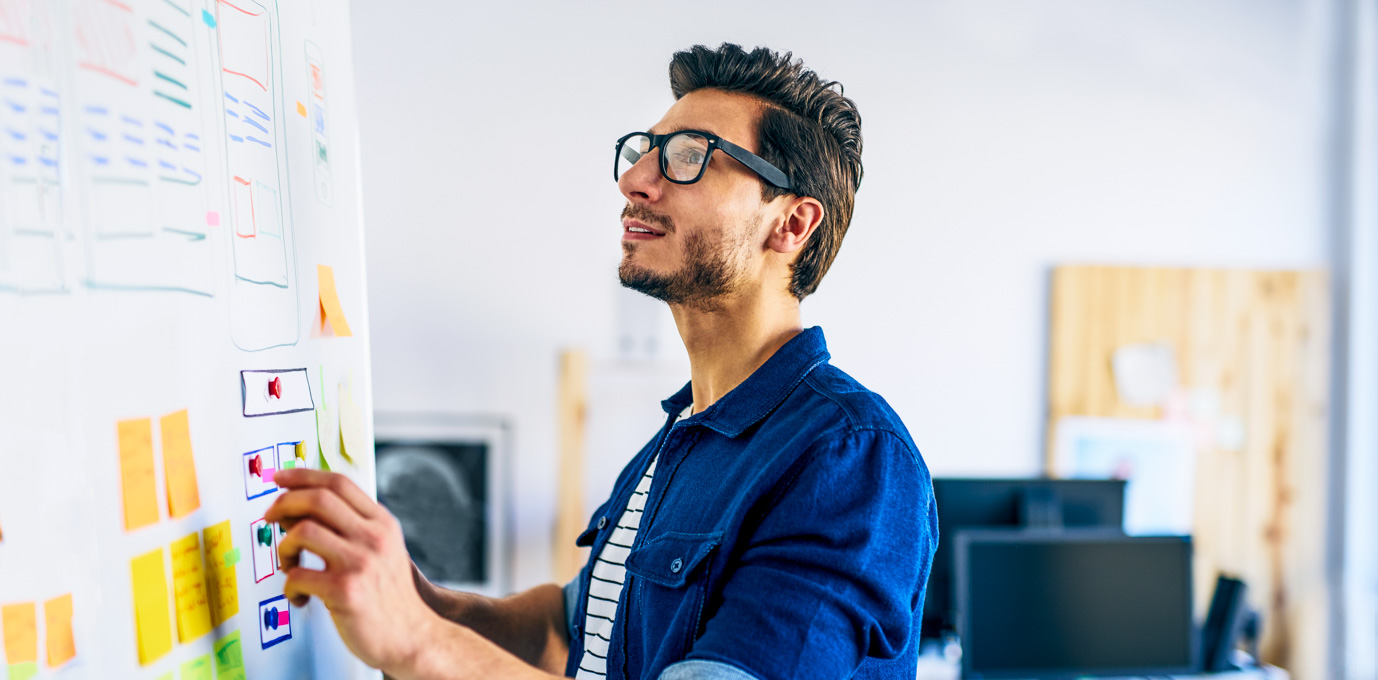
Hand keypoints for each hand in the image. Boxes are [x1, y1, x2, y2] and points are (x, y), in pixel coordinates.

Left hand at [266, 468, 440, 672]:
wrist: (412, 637)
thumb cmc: (389, 597)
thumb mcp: (382, 550)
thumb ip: (352, 527)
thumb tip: (299, 507)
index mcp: (382, 523)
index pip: (339, 483)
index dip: (304, 475)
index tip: (280, 478)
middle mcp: (374, 537)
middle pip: (318, 499)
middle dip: (283, 503)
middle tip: (270, 518)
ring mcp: (360, 563)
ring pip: (302, 532)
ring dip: (283, 548)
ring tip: (289, 565)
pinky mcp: (345, 590)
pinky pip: (297, 575)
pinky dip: (289, 586)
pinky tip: (300, 596)